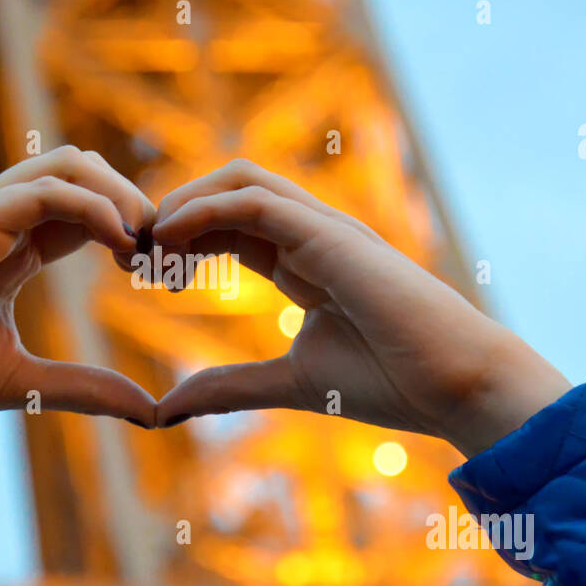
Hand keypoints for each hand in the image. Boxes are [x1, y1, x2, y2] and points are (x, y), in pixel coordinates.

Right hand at [0, 147, 158, 463]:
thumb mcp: (23, 382)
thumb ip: (86, 388)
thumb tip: (149, 410)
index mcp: (8, 248)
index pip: (84, 211)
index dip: (131, 231)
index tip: (161, 273)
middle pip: (85, 173)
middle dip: (136, 204)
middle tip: (165, 255)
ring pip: (69, 166)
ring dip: (123, 196)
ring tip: (148, 245)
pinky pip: (46, 190)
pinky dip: (95, 206)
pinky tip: (122, 242)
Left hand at [151, 159, 570, 456]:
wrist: (454, 385)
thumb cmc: (391, 382)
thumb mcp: (290, 382)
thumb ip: (230, 386)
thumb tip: (168, 405)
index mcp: (303, 261)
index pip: (227, 228)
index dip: (179, 241)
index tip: (139, 274)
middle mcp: (311, 234)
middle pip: (225, 193)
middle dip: (171, 215)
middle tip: (131, 257)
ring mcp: (323, 226)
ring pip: (238, 179)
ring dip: (182, 203)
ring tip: (145, 245)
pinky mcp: (329, 232)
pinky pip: (254, 199)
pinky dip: (204, 209)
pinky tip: (169, 239)